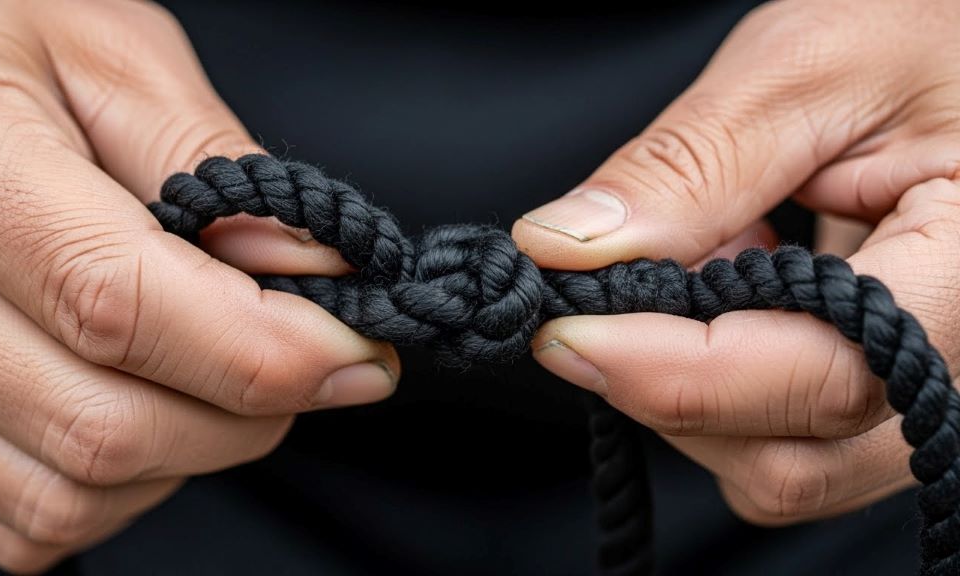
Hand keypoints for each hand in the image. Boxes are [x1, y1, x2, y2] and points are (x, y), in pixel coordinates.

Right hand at [0, 1, 397, 571]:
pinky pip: (31, 519)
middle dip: (246, 412)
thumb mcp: (114, 58)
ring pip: (72, 495)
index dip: (261, 352)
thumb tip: (320, 276)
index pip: (116, 304)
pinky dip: (122, 485)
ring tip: (208, 365)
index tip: (356, 355)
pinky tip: (138, 400)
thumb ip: (218, 169)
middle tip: (305, 358)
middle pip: (102, 427)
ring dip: (187, 450)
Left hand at [513, 0, 959, 525]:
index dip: (669, 371)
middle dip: (667, 383)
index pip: (823, 378)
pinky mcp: (888, 385)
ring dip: (690, 384)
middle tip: (610, 288)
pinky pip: (790, 439)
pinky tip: (728, 289)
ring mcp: (931, 388)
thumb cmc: (921, 23)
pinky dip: (719, 382)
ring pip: (782, 465)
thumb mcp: (804, 67)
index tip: (562, 328)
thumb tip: (564, 249)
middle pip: (793, 456)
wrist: (957, 35)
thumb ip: (689, 167)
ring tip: (699, 263)